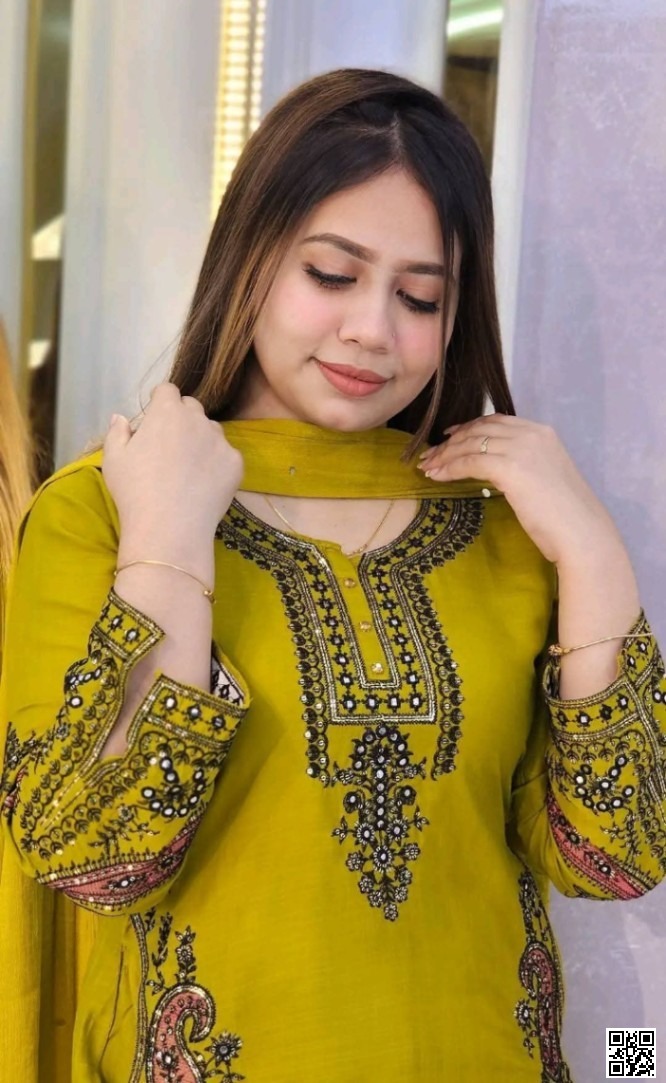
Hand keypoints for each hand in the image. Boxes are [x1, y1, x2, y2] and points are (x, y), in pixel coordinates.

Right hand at [103, 383, 242, 560]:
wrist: (170, 527)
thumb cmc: (134, 490)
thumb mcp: (113, 459)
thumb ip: (117, 432)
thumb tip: (120, 417)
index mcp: (167, 411)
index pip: (167, 391)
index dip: (160, 402)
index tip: (155, 419)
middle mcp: (197, 419)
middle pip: (192, 407)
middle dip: (182, 418)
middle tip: (170, 447)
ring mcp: (220, 441)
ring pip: (211, 431)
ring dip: (201, 439)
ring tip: (189, 469)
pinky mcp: (236, 463)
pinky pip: (226, 456)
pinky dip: (217, 464)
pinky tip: (204, 485)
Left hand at [418, 414, 621, 565]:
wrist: (581, 532)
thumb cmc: (564, 515)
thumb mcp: (543, 477)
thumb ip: (522, 464)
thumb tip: (493, 468)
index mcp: (542, 432)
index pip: (496, 422)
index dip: (469, 427)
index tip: (449, 437)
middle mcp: (532, 433)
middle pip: (480, 429)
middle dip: (451, 441)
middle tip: (431, 455)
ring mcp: (522, 448)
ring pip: (471, 444)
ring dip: (445, 455)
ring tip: (428, 468)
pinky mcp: (511, 468)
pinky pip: (470, 462)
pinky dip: (450, 468)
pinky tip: (437, 476)